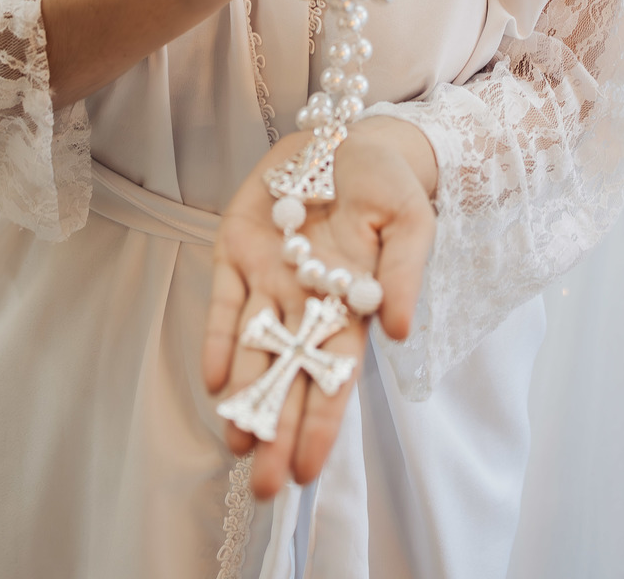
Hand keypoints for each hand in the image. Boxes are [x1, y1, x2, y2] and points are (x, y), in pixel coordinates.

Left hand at [203, 118, 437, 497]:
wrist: (352, 137)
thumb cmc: (389, 187)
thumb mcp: (411, 224)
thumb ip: (405, 275)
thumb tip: (401, 332)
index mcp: (350, 304)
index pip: (335, 375)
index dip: (322, 422)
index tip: (310, 470)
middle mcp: (305, 301)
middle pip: (289, 375)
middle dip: (278, 429)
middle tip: (266, 486)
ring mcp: (269, 277)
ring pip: (253, 349)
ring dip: (244, 397)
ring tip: (237, 445)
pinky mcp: (237, 248)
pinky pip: (224, 302)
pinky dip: (217, 339)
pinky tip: (213, 379)